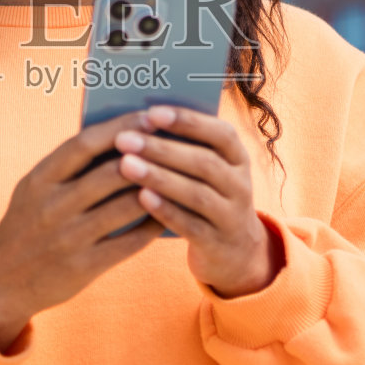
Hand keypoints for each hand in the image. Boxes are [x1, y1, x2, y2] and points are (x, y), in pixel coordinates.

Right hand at [0, 111, 163, 350]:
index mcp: (39, 180)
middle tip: (176, 144)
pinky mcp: (83, 267)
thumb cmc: (28, 224)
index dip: (120, 128)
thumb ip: (68, 166)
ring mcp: (68, 238)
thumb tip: (120, 135)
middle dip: (148, 157)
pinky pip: (128, 242)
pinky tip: (168, 214)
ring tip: (180, 177)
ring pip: (125, 207)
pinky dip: (152, 225)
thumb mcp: (34, 190)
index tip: (150, 116)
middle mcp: (52, 206)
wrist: (1, 282)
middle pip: (111, 173)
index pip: (84, 144)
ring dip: (156, 190)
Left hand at [113, 106, 282, 298]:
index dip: (188, 121)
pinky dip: (165, 210)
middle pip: (204, 163)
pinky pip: (191, 226)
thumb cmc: (208, 196)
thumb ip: (185, 148)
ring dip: (160, 178)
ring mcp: (232, 217)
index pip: (221, 133)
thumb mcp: (209, 171)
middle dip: (162, 149)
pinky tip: (141, 197)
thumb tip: (139, 121)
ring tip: (126, 165)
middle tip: (124, 139)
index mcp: (238, 158)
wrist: (234, 252)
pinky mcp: (217, 244)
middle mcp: (240, 185)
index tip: (151, 112)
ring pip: (197, 194)